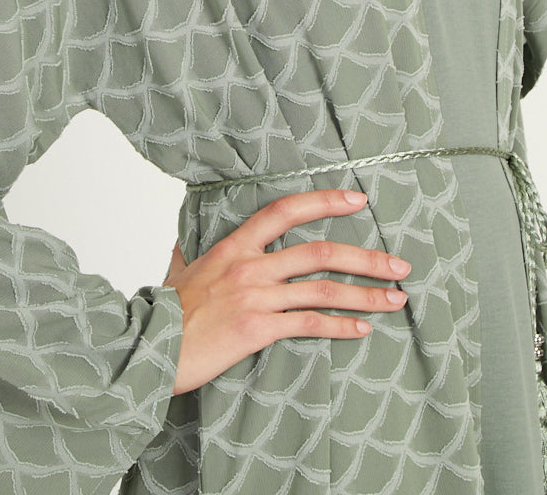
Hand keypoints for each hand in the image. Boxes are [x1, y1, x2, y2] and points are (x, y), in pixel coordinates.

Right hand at [161, 189, 410, 395]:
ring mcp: (254, 297)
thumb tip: (179, 248)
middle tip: (399, 265)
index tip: (357, 200)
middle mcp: (248, 267)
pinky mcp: (257, 328)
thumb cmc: (161, 313)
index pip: (284, 211)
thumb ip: (186, 257)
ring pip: (323, 289)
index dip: (324, 201)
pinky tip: (362, 330)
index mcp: (232, 247)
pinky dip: (340, 326)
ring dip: (366, 295)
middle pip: (320, 252)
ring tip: (396, 300)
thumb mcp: (175, 274)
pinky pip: (309, 324)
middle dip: (367, 258)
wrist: (146, 347)